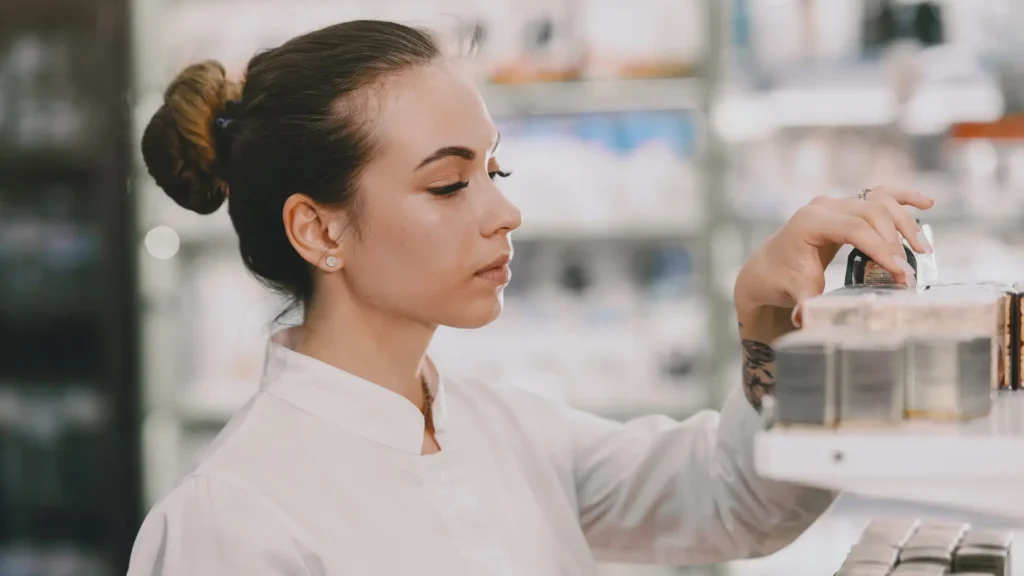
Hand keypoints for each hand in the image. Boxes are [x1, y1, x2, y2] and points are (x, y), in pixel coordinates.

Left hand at [733, 187, 933, 411]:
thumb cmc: (782, 281)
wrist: (769, 269)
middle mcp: (823, 207)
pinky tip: (926, 204)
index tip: (900, 272)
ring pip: (878, 202)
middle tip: (908, 272)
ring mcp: (835, 203)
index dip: (880, 249)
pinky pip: (878, 195)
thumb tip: (805, 319)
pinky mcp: (845, 206)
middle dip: (894, 242)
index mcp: (809, 222)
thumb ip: (805, 303)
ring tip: (923, 249)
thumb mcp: (795, 293)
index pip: (854, 229)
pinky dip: (902, 198)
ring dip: (904, 223)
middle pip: (871, 212)